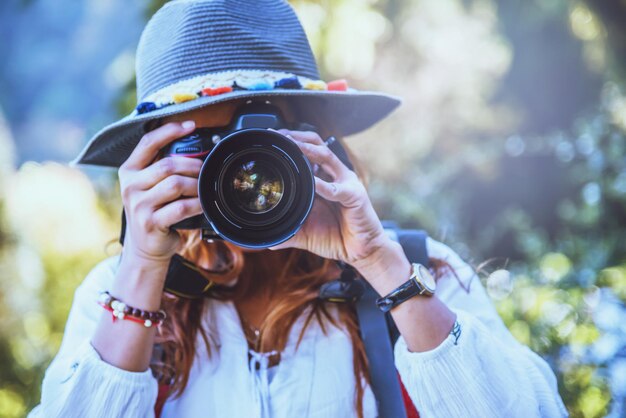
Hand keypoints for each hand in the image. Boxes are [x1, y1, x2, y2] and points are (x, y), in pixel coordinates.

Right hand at [118, 121, 203, 266]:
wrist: (146, 246)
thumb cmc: (154, 210)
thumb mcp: (150, 186)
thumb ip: (162, 167)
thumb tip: (195, 148)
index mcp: (129, 170)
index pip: (148, 142)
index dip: (170, 131)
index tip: (191, 125)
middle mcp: (130, 186)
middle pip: (168, 165)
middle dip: (193, 165)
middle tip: (205, 170)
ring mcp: (138, 205)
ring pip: (176, 184)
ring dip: (196, 185)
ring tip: (203, 189)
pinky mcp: (150, 223)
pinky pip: (180, 207)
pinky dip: (197, 204)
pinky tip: (202, 204)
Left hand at [270, 130, 393, 272]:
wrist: (360, 253)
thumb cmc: (335, 237)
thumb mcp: (305, 233)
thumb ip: (287, 233)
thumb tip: (267, 241)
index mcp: (323, 179)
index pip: (307, 152)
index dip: (291, 144)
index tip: (272, 140)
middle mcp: (334, 176)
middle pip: (316, 145)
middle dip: (297, 138)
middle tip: (279, 137)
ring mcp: (346, 183)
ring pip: (326, 156)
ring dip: (307, 149)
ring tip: (292, 146)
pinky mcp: (355, 196)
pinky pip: (337, 188)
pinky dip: (324, 185)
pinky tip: (312, 183)